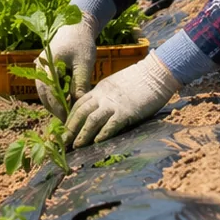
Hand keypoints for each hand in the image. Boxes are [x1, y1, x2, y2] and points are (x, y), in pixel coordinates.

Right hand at [34, 13, 97, 118]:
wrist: (75, 26)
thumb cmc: (81, 43)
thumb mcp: (84, 63)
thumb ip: (80, 83)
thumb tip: (78, 104)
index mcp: (47, 65)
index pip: (50, 93)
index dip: (58, 108)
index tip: (68, 121)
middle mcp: (39, 68)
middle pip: (44, 96)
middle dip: (55, 110)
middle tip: (68, 124)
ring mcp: (40, 69)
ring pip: (44, 94)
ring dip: (55, 105)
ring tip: (68, 116)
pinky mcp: (44, 71)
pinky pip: (47, 88)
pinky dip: (55, 97)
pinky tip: (67, 103)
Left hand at [65, 57, 180, 148]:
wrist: (156, 73)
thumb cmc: (140, 79)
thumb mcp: (117, 84)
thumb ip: (107, 95)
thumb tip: (101, 108)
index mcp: (100, 89)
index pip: (79, 104)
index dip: (70, 117)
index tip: (64, 129)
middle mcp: (103, 96)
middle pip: (80, 112)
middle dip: (70, 128)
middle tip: (63, 141)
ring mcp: (114, 103)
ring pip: (92, 119)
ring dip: (83, 134)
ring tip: (76, 146)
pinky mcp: (127, 111)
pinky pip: (111, 124)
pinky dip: (103, 134)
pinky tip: (97, 143)